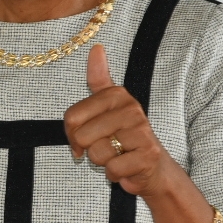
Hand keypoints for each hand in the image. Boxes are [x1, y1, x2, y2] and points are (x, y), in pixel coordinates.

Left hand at [65, 44, 182, 197]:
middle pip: (82, 136)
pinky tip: (126, 168)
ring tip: (118, 155)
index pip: (71, 117)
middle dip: (88, 149)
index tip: (85, 135)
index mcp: (117, 95)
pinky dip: (115, 174)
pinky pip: (112, 168)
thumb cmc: (123, 137)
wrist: (151, 167)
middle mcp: (131, 109)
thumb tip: (96, 48)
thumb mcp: (109, 107)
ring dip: (103, 162)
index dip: (72, 134)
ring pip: (97, 153)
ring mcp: (141, 132)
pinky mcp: (148, 155)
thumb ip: (99, 79)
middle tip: (106, 147)